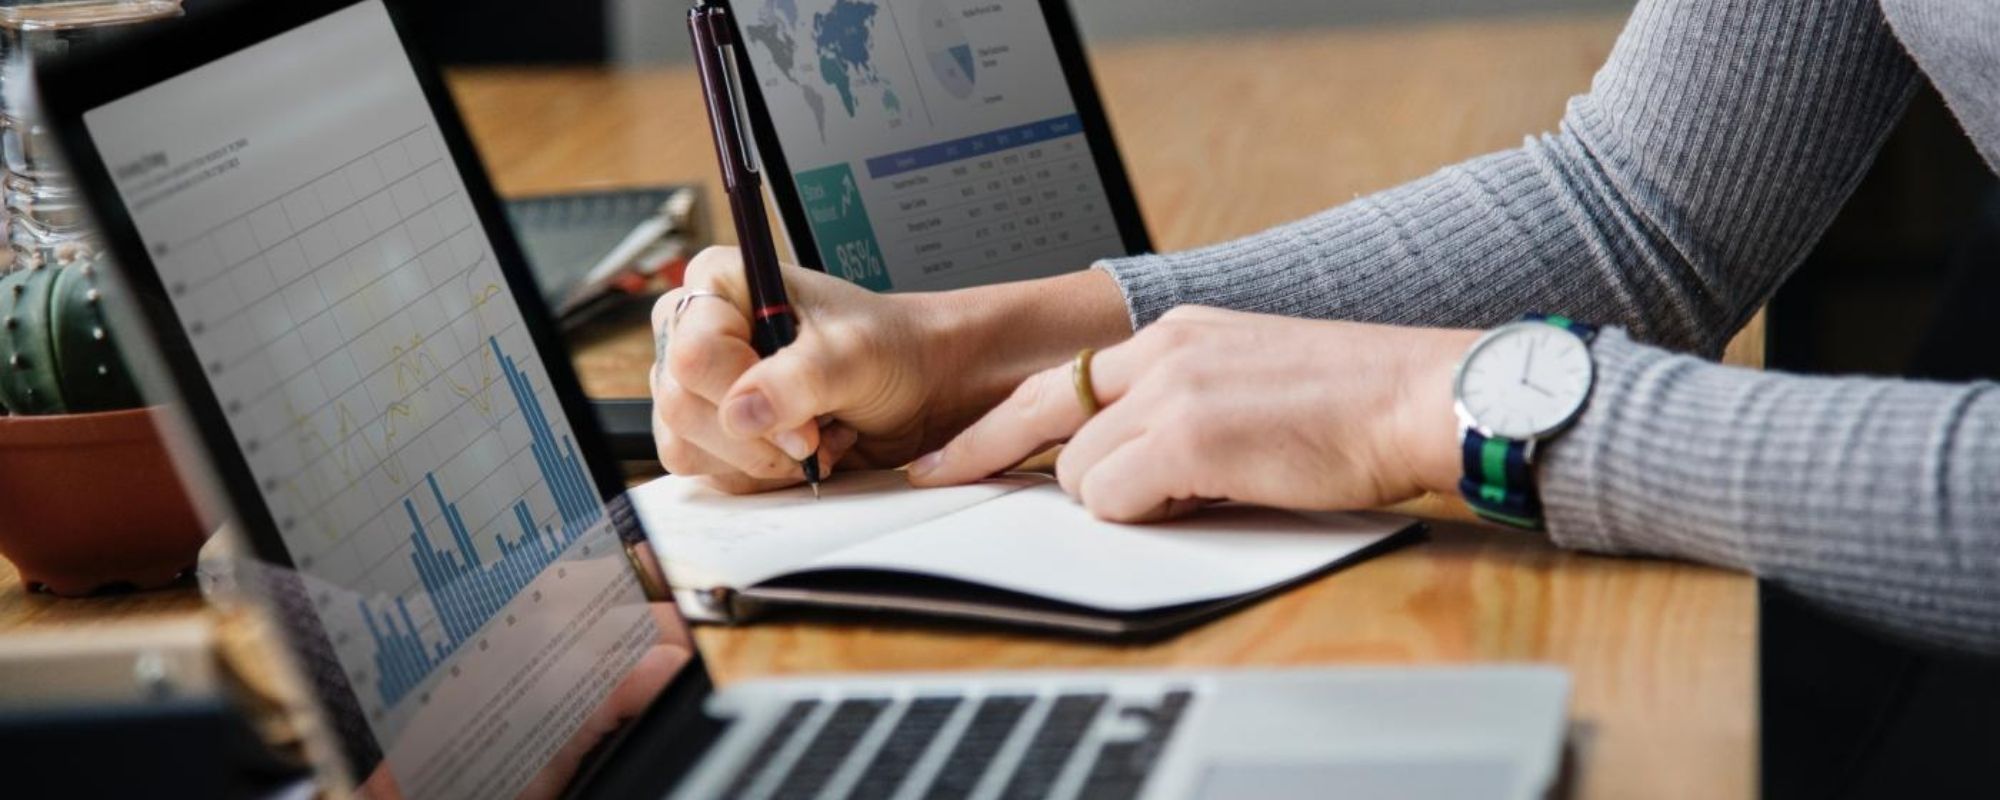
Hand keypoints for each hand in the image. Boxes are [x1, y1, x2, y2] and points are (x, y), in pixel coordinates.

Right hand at [649, 247, 1129, 492]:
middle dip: (755, 437)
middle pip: (681, 405)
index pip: (694, 353)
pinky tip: (798, 453)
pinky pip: (705, 470)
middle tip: (814, 436)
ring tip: (814, 436)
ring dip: (758, 459)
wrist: (917, 387)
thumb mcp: (855, 354)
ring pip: (686, 444)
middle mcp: (697, 330)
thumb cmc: (890, 350)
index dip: (742, 395)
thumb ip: (800, 379)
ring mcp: (699, 385)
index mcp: (720, 283)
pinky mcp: (710, 430)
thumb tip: (742, 412)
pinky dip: (757, 474)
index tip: (803, 419)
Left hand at [908, 306, 1476, 521]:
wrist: (1422, 395)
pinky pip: (1113, 498)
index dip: (996, 421)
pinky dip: (1143, 515)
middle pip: (1044, 415)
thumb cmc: (1356, 405)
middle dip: (987, 454)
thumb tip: (1131, 464)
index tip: (950, 450)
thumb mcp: (1250, 380)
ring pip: (1080, 470)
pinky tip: (1204, 499)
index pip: (1062, 378)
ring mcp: (1172, 389)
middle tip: (936, 480)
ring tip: (1195, 492)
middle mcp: (1163, 348)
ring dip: (1119, 499)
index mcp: (1177, 332)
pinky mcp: (1189, 434)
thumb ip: (1183, 405)